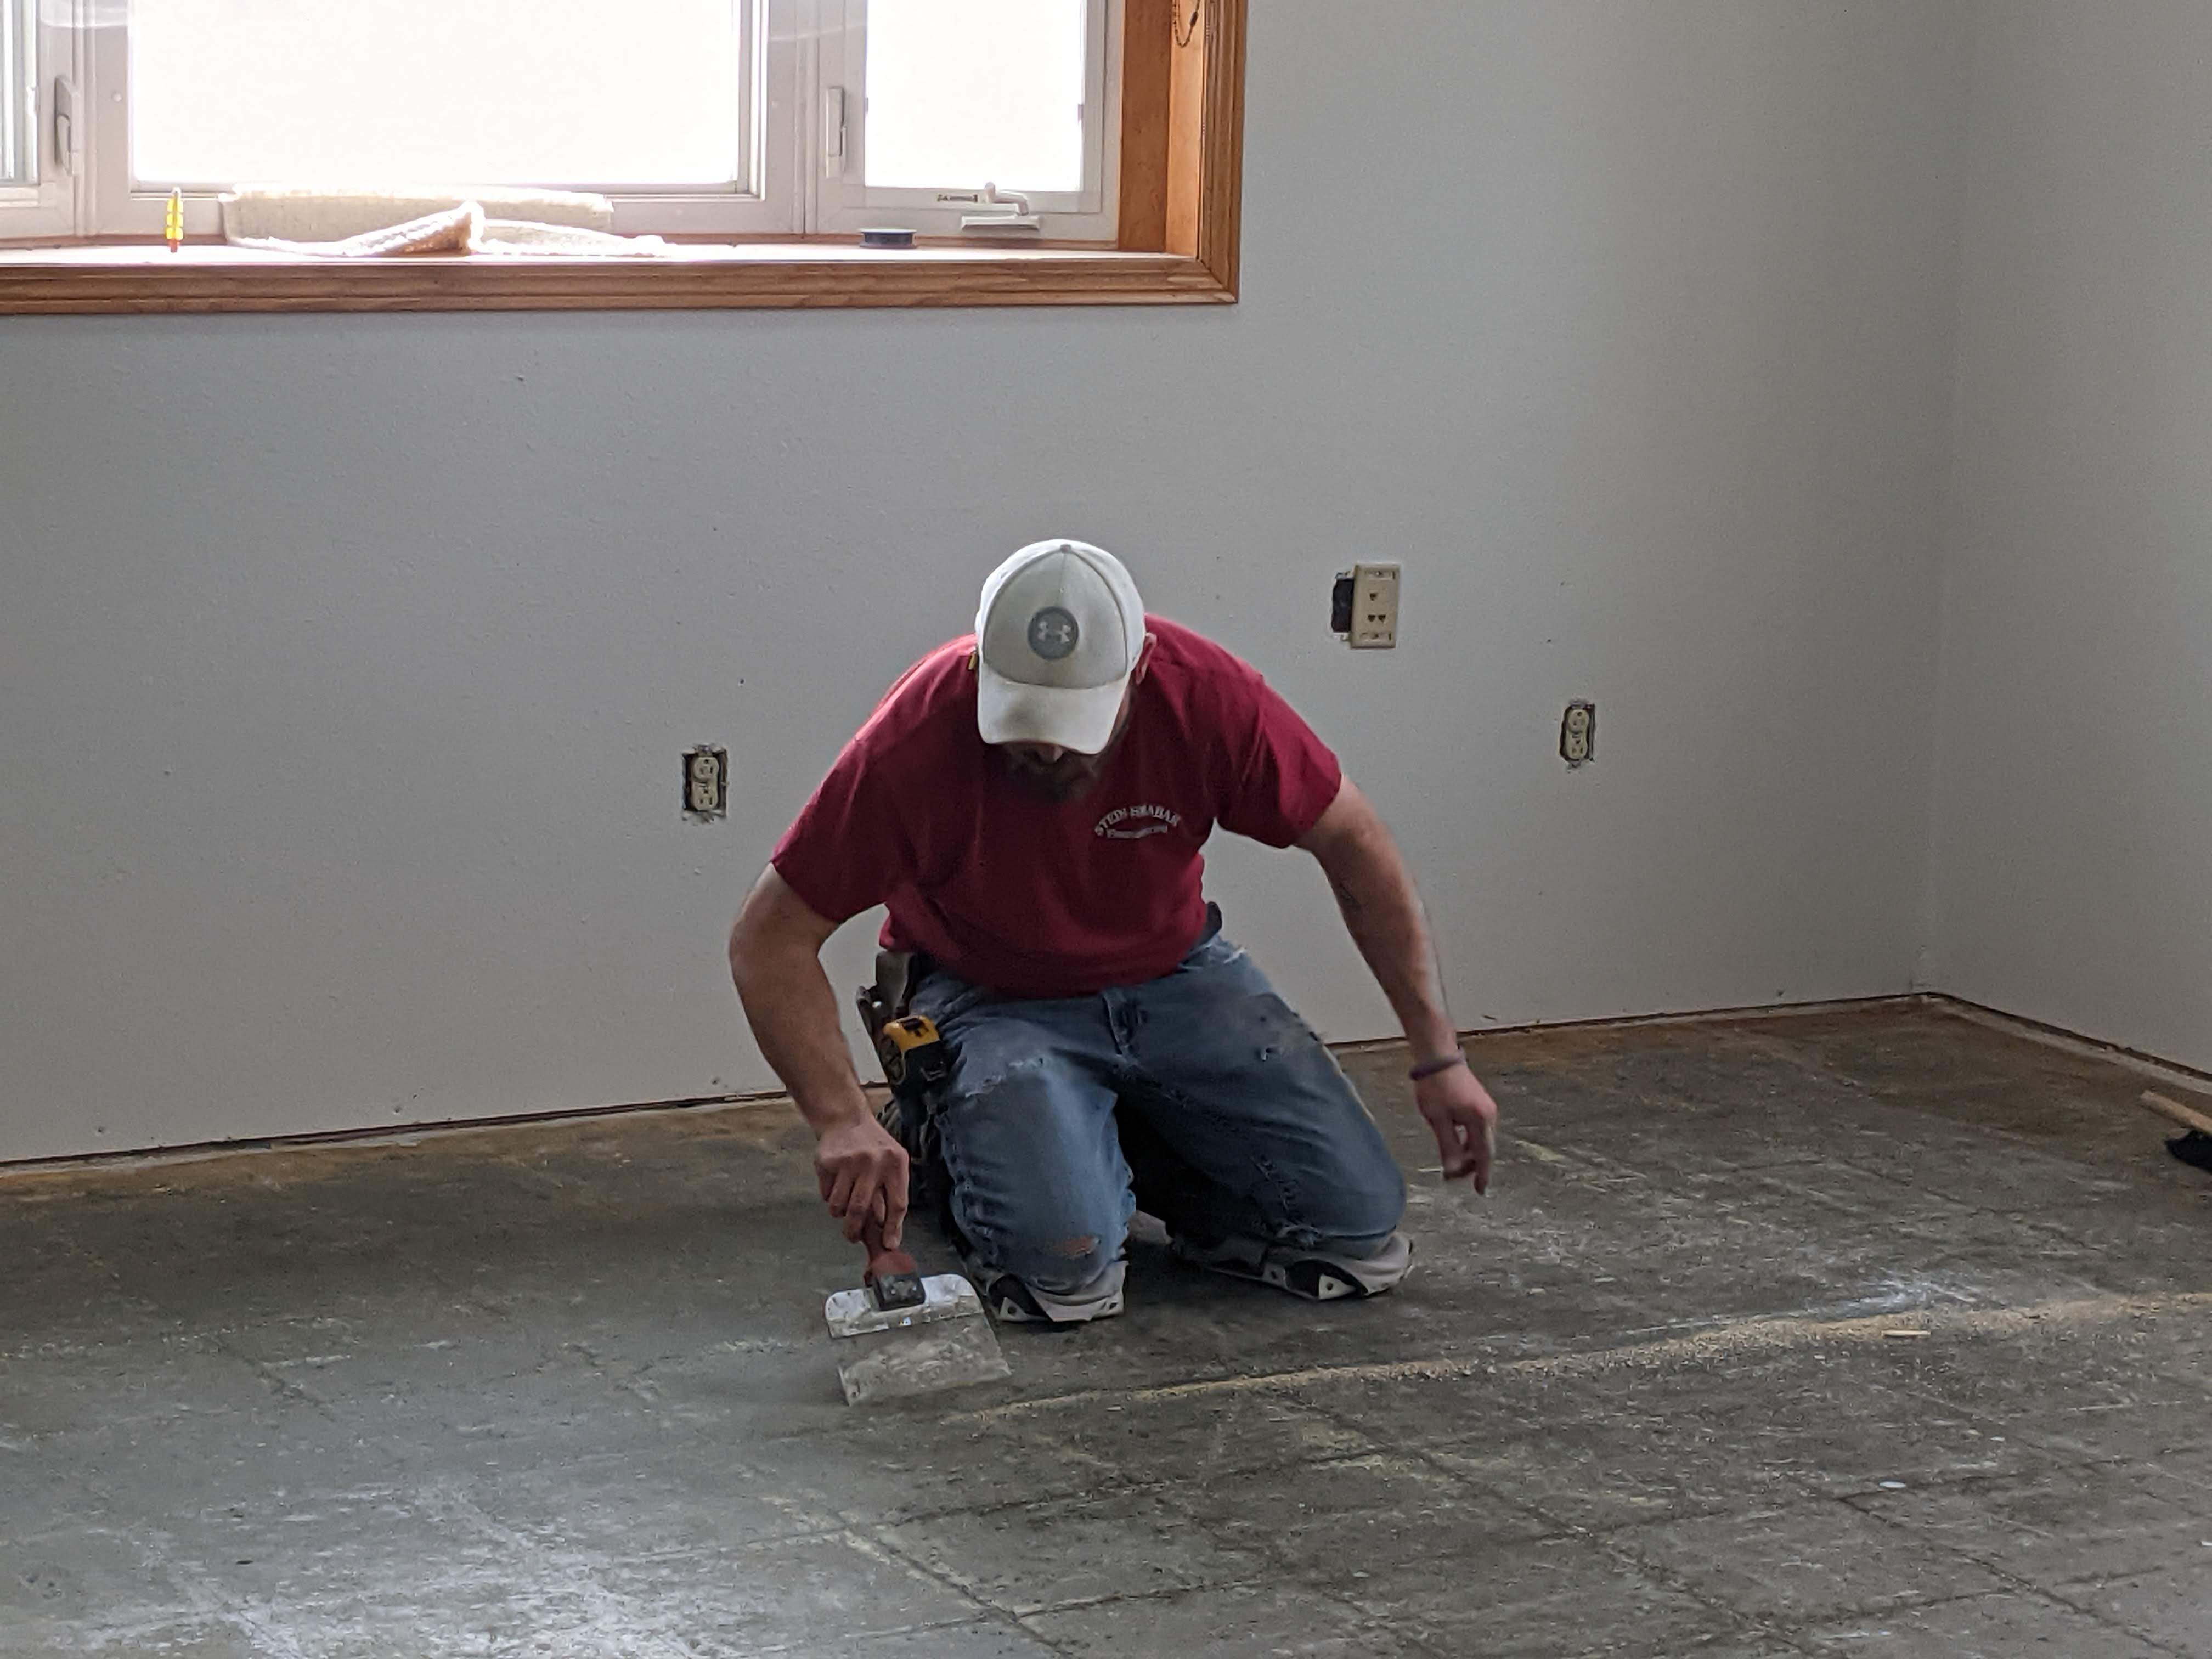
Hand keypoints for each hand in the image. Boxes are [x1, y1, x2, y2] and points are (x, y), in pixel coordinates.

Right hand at [815, 1114, 909, 1247]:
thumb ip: (891, 1196)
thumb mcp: (892, 1164)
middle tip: (852, 1237)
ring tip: (843, 1204)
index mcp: (895, 1164)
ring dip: (839, 1213)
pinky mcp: (827, 1162)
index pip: (897, 1204)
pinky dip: (829, 1197)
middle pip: (861, 1209)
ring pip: (839, 1206)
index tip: (889, 1245)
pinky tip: (835, 1183)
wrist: (846, 1119)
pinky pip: (825, 1195)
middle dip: (855, 1231)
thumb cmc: (874, 1147)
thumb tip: (890, 1235)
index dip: (893, 1228)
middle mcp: (873, 1162)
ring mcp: (848, 1161)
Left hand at [1415, 1064, 1497, 1194]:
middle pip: (1484, 1148)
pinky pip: (1477, 1129)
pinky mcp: (1480, 1103)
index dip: (1482, 1174)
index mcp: (1480, 1119)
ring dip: (1468, 1152)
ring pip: (1481, 1139)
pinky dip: (1469, 1140)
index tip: (1480, 1191)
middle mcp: (1489, 1114)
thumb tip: (1453, 1171)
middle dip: (1471, 1165)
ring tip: (1450, 1162)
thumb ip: (1447, 1146)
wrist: (1437, 1056)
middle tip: (1452, 1176)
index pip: (1484, 1155)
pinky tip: (1455, 1143)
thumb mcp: (1437, 1120)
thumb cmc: (1434, 1086)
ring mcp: (1486, 1108)